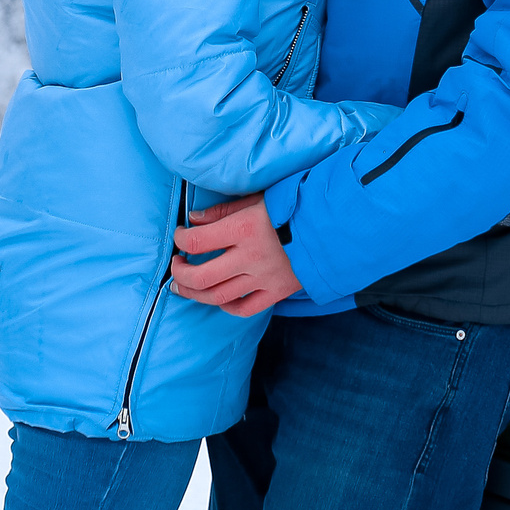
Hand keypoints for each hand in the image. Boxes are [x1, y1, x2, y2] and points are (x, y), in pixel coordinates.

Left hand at [171, 194, 300, 317]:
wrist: (333, 226)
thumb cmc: (294, 206)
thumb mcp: (257, 199)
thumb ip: (223, 211)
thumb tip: (193, 220)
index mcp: (244, 229)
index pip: (197, 241)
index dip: (181, 239)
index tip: (180, 235)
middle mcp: (250, 258)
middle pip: (201, 277)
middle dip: (180, 273)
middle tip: (176, 266)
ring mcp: (263, 279)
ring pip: (218, 297)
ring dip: (194, 293)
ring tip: (184, 286)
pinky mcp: (276, 292)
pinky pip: (244, 309)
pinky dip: (226, 307)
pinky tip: (219, 298)